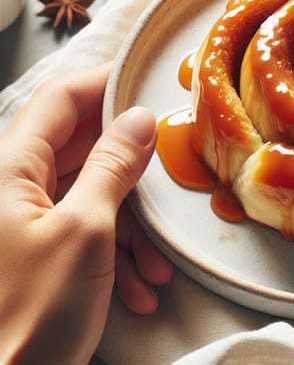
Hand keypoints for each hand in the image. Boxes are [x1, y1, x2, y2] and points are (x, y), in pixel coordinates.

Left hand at [0, 64, 171, 363]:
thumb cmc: (23, 319)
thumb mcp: (86, 232)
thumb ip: (113, 166)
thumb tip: (138, 121)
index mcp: (10, 170)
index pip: (61, 100)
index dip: (106, 86)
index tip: (147, 88)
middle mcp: (13, 188)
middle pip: (80, 149)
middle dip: (130, 170)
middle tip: (166, 175)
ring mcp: (25, 222)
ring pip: (89, 195)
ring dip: (130, 225)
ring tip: (154, 264)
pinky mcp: (37, 252)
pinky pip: (84, 230)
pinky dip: (115, 253)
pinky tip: (137, 287)